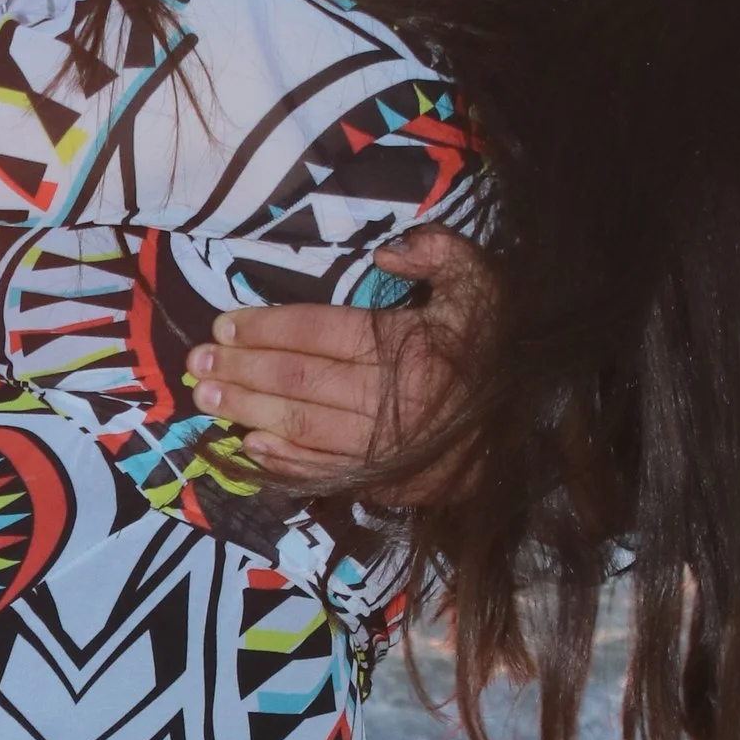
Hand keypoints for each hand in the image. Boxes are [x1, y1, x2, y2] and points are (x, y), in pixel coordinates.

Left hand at [183, 225, 490, 490]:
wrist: (541, 425)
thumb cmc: (503, 345)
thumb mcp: (482, 283)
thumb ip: (438, 254)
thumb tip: (384, 254)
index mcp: (409, 347)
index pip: (320, 332)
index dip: (266, 328)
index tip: (224, 326)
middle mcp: (393, 400)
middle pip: (300, 382)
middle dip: (243, 371)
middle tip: (197, 364)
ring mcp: (389, 449)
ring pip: (304, 427)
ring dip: (249, 414)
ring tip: (207, 400)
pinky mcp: (393, 485)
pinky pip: (327, 472)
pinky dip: (285, 462)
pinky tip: (250, 447)